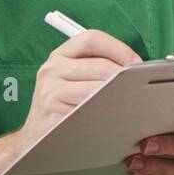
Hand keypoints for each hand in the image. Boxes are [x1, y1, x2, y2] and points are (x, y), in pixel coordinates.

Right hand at [17, 29, 141, 154]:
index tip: (136, 62)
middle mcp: (51, 70)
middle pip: (100, 65)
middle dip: (125, 76)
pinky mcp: (55, 115)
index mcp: (60, 55)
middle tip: (138, 86)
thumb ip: (96, 65)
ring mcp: (51, 93)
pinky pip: (90, 111)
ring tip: (128, 100)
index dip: (119, 48)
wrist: (35, 135)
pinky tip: (113, 115)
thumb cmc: (61, 104)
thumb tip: (135, 65)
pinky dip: (107, 112)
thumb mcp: (70, 77)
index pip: (91, 39)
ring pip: (98, 88)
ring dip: (119, 95)